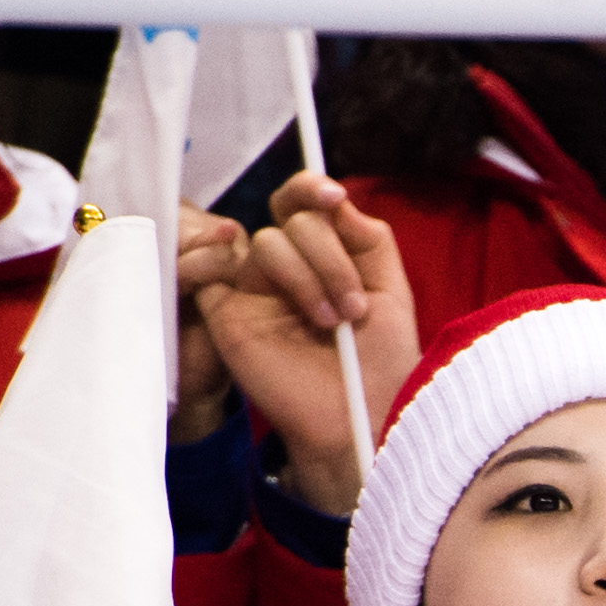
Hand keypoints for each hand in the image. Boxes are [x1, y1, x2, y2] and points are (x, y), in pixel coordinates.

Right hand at [179, 174, 419, 513]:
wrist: (359, 417)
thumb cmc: (380, 363)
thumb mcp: (391, 293)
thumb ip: (368, 239)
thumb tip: (336, 198)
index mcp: (324, 255)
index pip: (304, 203)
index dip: (312, 188)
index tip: (335, 198)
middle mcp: (286, 265)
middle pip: (293, 218)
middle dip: (332, 256)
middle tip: (356, 306)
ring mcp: (253, 286)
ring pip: (269, 241)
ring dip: (310, 277)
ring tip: (332, 323)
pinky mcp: (225, 312)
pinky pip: (214, 268)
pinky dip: (240, 269)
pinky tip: (281, 305)